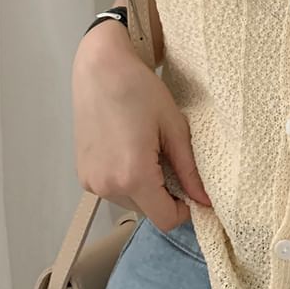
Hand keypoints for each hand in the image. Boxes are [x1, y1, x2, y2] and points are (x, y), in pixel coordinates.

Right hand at [71, 22, 211, 231]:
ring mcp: (91, 182)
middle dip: (166, 196)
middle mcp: (107, 186)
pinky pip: (113, 190)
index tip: (194, 189)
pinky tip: (133, 150)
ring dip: (146, 188)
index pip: (166, 220)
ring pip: (131, 203)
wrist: (101, 69)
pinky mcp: (83, 174)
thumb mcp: (174, 128)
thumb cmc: (141, 91)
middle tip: (173, 161)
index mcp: (133, 176)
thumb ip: (190, 170)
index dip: (185, 210)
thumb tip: (206, 200)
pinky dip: (128, 180)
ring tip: (151, 151)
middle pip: (148, 212)